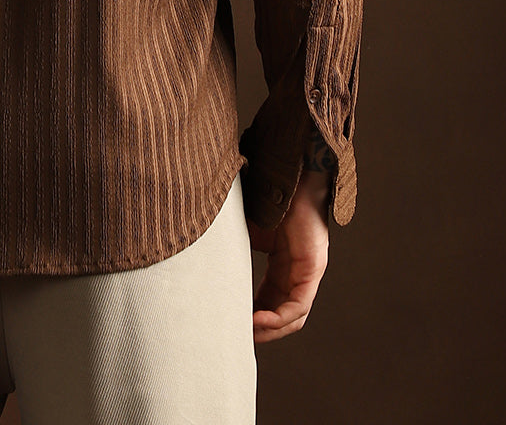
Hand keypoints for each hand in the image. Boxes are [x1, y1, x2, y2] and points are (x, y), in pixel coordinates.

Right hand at [247, 168, 329, 342]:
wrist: (287, 169)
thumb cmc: (264, 191)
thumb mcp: (241, 227)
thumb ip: (230, 246)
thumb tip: (193, 251)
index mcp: (282, 261)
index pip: (269, 299)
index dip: (251, 314)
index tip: (231, 322)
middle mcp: (297, 270)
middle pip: (281, 313)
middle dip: (259, 329)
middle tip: (235, 335)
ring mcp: (307, 270)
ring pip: (292, 316)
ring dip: (269, 329)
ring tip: (246, 333)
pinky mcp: (312, 268)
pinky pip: (298, 305)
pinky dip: (278, 318)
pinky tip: (257, 320)